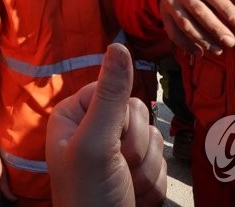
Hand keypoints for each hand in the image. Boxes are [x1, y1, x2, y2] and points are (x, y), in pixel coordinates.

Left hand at [46, 43, 166, 206]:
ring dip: (146, 171)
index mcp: (73, 116)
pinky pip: (162, 164)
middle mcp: (92, 130)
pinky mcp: (136, 173)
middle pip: (140, 115)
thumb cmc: (91, 200)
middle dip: (136, 149)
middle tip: (117, 172)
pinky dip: (151, 186)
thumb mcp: (96, 144)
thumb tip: (119, 45)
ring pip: (155, 140)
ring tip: (123, 190)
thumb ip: (111, 96)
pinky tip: (133, 198)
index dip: (122, 119)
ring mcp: (115, 153)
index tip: (110, 144)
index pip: (116, 92)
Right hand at [159, 0, 234, 54]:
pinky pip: (173, 33)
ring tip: (218, 51)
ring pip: (186, 24)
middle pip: (199, 11)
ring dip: (201, 39)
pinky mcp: (164, 17)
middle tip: (231, 42)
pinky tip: (199, 53)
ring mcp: (172, 5)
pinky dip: (185, 44)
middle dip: (215, 27)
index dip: (226, 8)